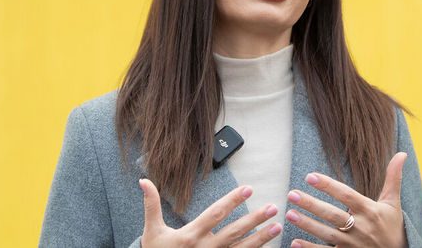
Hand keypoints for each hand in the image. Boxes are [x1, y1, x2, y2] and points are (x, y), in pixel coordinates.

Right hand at [138, 179, 281, 246]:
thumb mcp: (151, 230)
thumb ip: (151, 205)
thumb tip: (143, 181)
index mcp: (191, 236)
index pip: (216, 214)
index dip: (232, 200)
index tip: (248, 189)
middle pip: (235, 232)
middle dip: (254, 219)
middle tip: (273, 208)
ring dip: (261, 238)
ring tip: (278, 226)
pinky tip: (269, 247)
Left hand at [285, 152, 407, 247]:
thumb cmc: (392, 226)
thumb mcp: (393, 202)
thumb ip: (393, 177)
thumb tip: (401, 154)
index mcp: (369, 211)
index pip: (346, 195)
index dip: (328, 186)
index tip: (310, 176)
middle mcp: (360, 227)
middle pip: (332, 215)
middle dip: (311, 205)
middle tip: (292, 194)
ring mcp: (352, 244)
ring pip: (326, 234)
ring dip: (307, 224)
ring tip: (289, 214)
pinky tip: (294, 242)